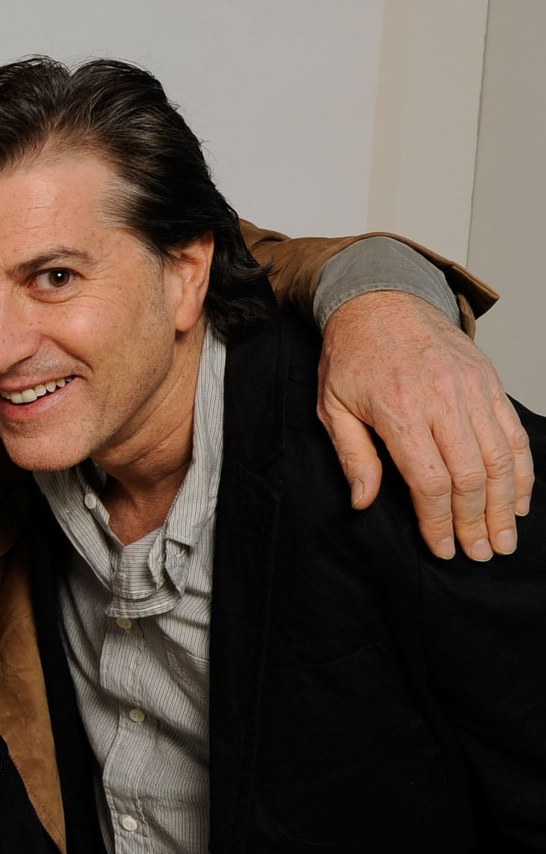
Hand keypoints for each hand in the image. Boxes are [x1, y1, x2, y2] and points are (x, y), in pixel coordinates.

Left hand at [317, 291, 532, 560]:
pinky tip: (517, 498)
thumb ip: (352, 456)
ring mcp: (472, 390)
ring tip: (503, 537)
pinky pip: (513, 432)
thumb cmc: (352, 355)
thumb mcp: (332, 407)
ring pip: (500, 457)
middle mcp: (444, 400)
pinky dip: (521, 469)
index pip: (430, 480)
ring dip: (505, 503)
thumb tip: (363, 502)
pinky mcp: (489, 382)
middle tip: (481, 552)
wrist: (381, 301)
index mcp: (401, 411)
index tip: (442, 548)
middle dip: (477, 521)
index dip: (439, 521)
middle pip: (471, 475)